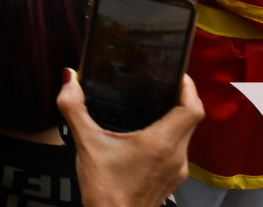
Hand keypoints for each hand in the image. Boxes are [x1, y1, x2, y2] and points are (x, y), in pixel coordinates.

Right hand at [57, 70, 202, 206]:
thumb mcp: (86, 145)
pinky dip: (169, 136)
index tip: (175, 72)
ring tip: (152, 102)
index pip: (192, 108)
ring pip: (186, 135)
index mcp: (161, 142)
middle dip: (180, 97)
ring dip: (175, 117)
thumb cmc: (105, 190)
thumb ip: (74, 109)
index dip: (188, 86)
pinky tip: (146, 133)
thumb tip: (69, 78)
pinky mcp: (172, 180)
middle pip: (192, 119)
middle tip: (161, 80)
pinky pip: (179, 150)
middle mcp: (177, 155)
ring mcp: (177, 170)